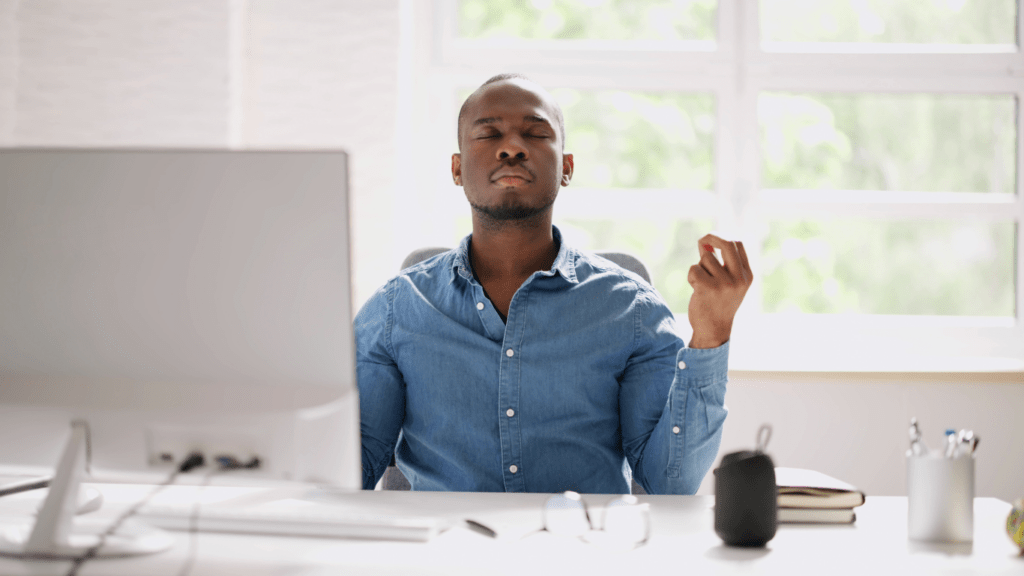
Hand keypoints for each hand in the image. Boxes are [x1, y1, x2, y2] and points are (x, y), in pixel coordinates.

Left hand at [687, 234, 752, 348]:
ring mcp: (724, 283)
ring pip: (706, 259)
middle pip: (726, 243)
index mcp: (747, 275)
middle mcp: (738, 278)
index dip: (723, 238)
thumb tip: (706, 242)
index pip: (738, 244)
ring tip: (703, 284)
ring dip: (700, 268)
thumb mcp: (729, 284)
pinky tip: (696, 290)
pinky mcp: (708, 288)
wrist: (713, 330)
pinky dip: (691, 277)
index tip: (712, 239)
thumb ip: (722, 264)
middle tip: (702, 241)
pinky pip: (694, 269)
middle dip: (711, 238)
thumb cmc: (718, 304)